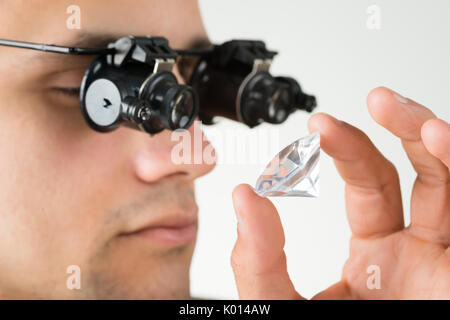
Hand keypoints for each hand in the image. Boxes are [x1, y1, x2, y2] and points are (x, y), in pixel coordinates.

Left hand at [231, 87, 449, 298]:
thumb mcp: (281, 305)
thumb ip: (258, 260)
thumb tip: (243, 196)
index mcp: (371, 258)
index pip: (366, 187)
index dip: (347, 150)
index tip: (317, 127)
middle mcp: (408, 255)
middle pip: (411, 176)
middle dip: (394, 129)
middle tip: (373, 98)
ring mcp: (437, 262)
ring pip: (446, 183)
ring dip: (429, 138)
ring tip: (396, 108)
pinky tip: (436, 137)